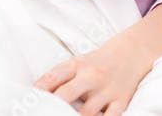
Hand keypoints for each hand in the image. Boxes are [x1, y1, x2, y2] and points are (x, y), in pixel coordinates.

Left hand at [33, 4, 161, 115]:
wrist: (133, 51)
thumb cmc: (99, 61)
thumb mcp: (78, 63)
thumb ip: (58, 79)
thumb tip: (35, 96)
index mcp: (77, 65)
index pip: (53, 77)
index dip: (38, 91)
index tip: (28, 103)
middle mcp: (92, 76)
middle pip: (67, 95)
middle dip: (52, 108)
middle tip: (44, 114)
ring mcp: (107, 89)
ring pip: (86, 113)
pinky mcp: (122, 100)